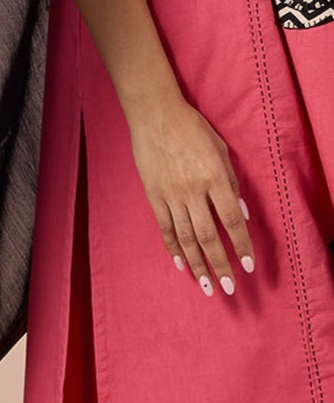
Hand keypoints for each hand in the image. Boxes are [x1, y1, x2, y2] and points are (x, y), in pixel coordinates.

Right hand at [127, 96, 255, 296]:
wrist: (155, 114)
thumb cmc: (191, 127)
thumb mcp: (220, 150)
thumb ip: (231, 182)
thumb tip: (241, 214)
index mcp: (214, 177)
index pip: (232, 221)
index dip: (241, 246)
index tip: (248, 267)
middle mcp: (193, 190)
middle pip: (209, 236)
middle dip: (220, 265)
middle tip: (228, 288)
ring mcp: (171, 194)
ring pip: (186, 237)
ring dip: (197, 264)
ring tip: (206, 285)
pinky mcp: (153, 194)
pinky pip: (164, 227)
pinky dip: (173, 247)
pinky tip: (181, 264)